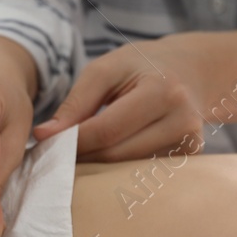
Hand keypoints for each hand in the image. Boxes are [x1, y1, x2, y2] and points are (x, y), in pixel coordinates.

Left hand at [32, 35, 208, 161]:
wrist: (192, 70)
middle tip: (54, 154)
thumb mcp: (106, 69)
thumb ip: (76, 102)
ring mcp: (190, 144)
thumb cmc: (142, 65)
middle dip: (81, 156)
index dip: (72, 141)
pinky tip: (107, 154)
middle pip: (117, 155)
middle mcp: (183, 121)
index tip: (45, 143)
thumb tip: (44, 136)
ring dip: (98, 166)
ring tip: (79, 153)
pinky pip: (142, 171)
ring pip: (128, 169)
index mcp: (163, 91)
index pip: (107, 130)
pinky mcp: (190, 158)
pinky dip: (119, 167)